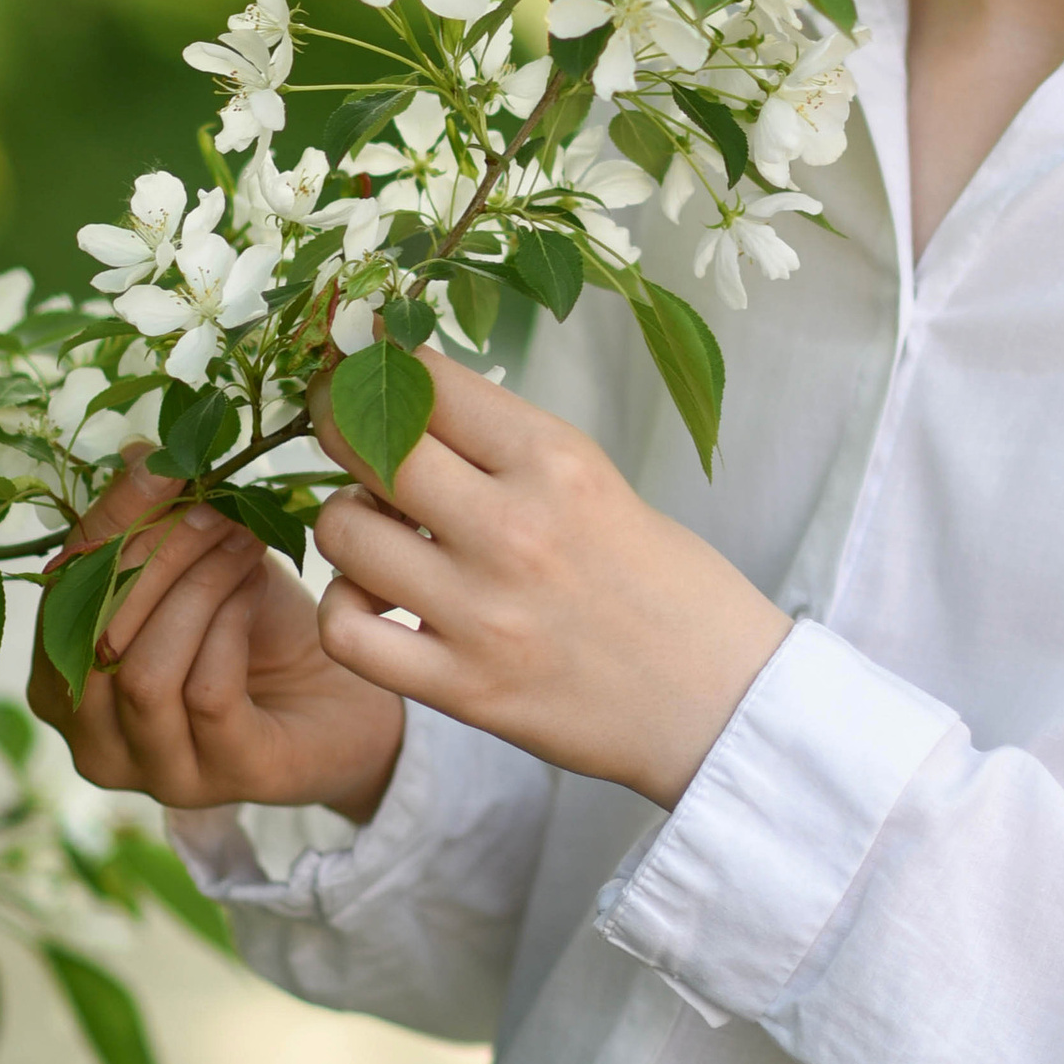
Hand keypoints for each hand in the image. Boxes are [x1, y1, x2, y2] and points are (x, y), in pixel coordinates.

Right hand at [28, 449, 405, 823]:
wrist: (346, 698)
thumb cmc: (258, 632)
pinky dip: (228, 626)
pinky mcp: (223, 780)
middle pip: (95, 636)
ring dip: (196, 588)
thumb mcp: (201, 564)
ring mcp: (155, 772)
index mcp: (62, 684)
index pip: (60, 599)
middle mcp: (92, 740)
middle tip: (213, 505)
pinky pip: (205, 694)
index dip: (106, 527)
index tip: (160, 466)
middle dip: (155, 556)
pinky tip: (255, 588)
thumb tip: (136, 451)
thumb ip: (157, 520)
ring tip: (241, 539)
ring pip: (143, 670)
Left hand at [309, 353, 789, 807]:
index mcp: (557, 462)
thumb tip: (408, 403)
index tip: (360, 361)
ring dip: (347, 526)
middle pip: (369, 445)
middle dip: (339, 426)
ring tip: (380, 536)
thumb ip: (506, 449)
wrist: (723, 701)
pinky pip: (348, 633)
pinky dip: (346, 612)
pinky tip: (378, 606)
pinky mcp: (465, 687)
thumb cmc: (668, 586)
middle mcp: (514, 528)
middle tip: (343, 431)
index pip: (430, 382)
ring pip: (343, 534)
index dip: (378, 363)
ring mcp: (483, 612)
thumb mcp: (600, 483)